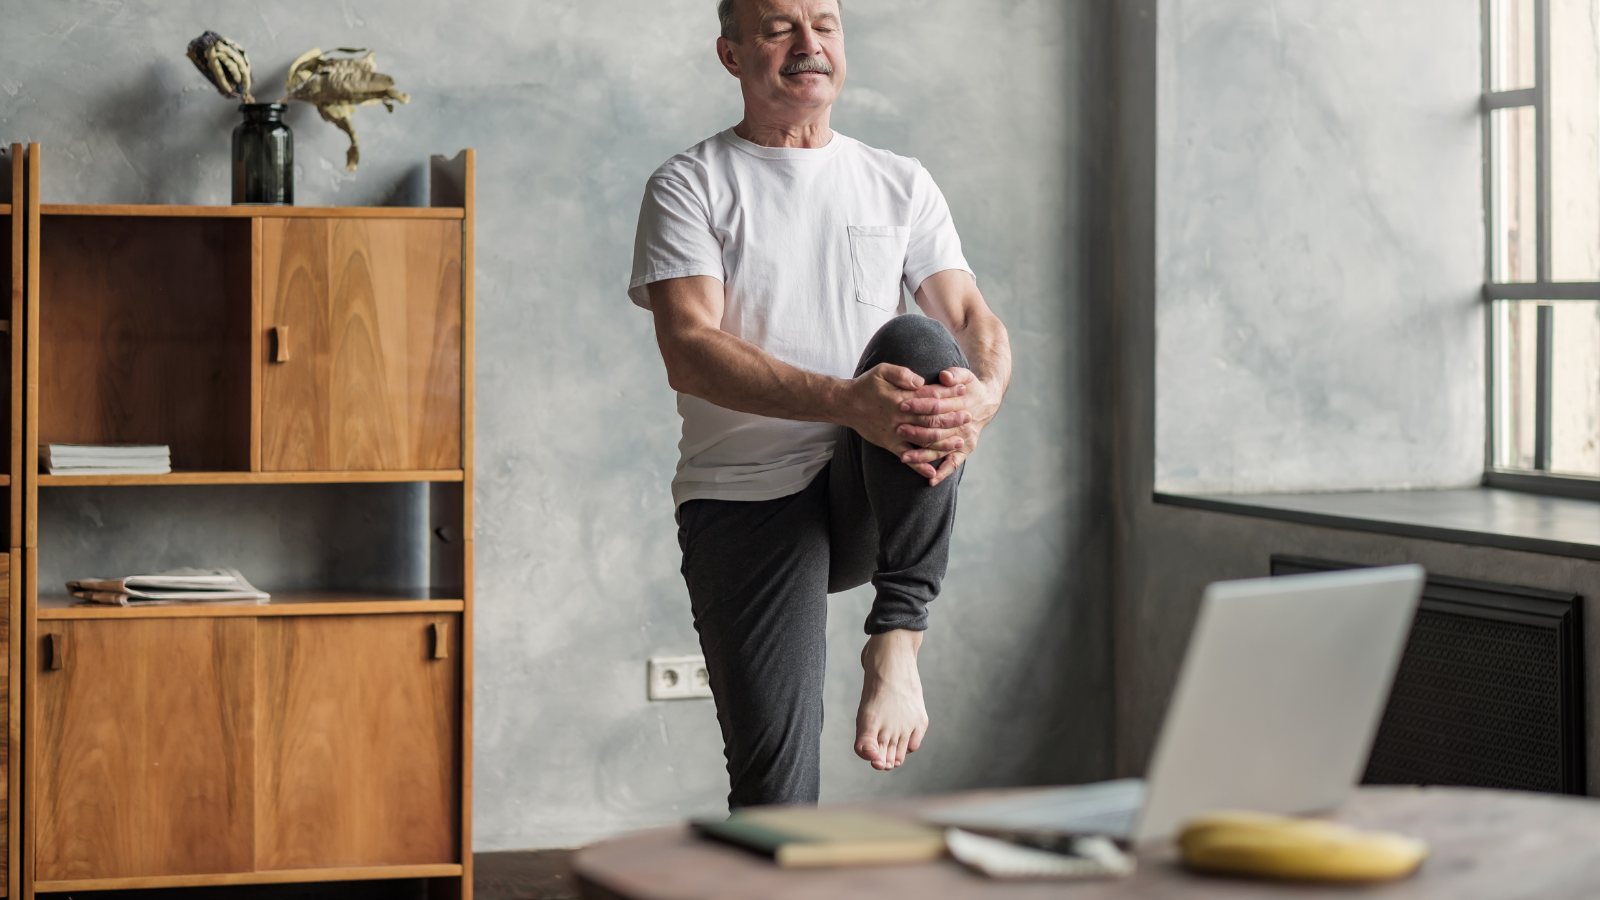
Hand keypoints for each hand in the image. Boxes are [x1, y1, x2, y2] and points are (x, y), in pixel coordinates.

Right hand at [840, 363, 966, 466]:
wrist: (845, 404)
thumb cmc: (866, 385)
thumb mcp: (882, 370)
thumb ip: (902, 373)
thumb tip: (920, 382)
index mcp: (901, 397)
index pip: (930, 395)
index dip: (948, 394)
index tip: (964, 391)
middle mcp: (900, 416)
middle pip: (931, 418)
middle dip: (951, 418)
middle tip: (969, 417)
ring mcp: (895, 432)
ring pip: (923, 439)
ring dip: (942, 442)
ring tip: (959, 442)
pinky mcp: (889, 444)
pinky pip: (906, 457)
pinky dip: (919, 465)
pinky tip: (932, 472)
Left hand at [894, 368, 999, 485]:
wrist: (987, 401)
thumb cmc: (969, 386)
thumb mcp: (965, 375)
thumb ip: (955, 374)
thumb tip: (945, 376)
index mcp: (961, 404)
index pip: (937, 405)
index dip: (920, 404)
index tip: (902, 404)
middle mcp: (963, 424)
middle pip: (937, 429)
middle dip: (916, 431)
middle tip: (898, 430)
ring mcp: (964, 439)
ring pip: (941, 449)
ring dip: (923, 455)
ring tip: (904, 457)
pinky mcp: (965, 449)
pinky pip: (954, 463)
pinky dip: (943, 473)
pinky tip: (930, 481)